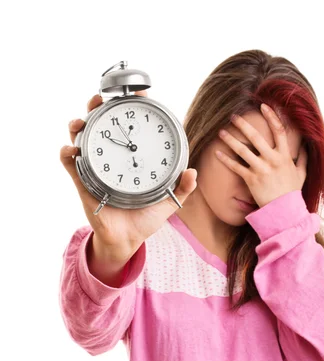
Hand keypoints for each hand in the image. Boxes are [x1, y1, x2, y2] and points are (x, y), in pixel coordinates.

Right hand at [60, 91, 197, 256]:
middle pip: (100, 124)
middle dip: (97, 107)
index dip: (132, 107)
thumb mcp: (168, 201)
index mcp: (131, 158)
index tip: (141, 93)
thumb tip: (192, 172)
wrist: (128, 240)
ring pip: (81, 138)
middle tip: (100, 99)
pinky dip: (67, 153)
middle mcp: (111, 158)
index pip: (130, 126)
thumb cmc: (145, 218)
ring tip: (81, 120)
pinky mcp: (83, 182)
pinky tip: (71, 149)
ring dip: (78, 125)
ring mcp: (95, 168)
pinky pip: (70, 164)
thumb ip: (182, 187)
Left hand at [215, 104, 307, 207]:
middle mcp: (272, 160)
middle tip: (234, 116)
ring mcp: (261, 169)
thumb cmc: (292, 192)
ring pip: (243, 150)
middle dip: (243, 124)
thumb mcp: (301, 174)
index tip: (263, 106)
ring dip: (231, 139)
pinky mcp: (251, 180)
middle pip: (256, 137)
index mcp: (285, 156)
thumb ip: (303, 159)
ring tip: (221, 132)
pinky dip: (226, 160)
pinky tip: (217, 153)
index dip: (271, 116)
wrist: (284, 211)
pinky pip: (236, 167)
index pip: (279, 130)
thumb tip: (305, 146)